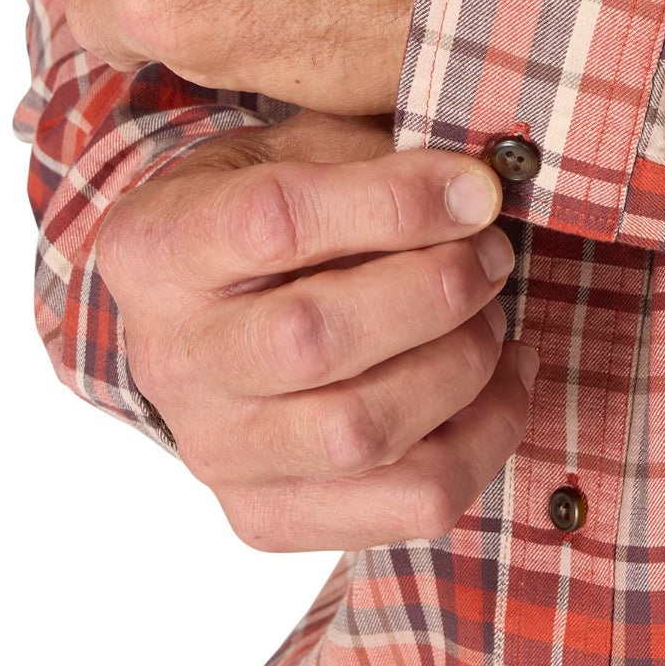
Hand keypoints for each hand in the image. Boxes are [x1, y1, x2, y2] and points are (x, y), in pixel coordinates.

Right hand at [96, 110, 535, 551]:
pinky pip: (410, 501)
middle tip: (493, 253)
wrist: (213, 312)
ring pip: (361, 432)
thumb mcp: (306, 149)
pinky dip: (486, 434)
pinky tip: (503, 373)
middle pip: (312, 340)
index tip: (479, 190)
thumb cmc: (279, 212)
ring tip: (490, 313)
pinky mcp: (272, 516)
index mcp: (161, 247)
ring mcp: (217, 453)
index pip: (273, 222)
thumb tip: (484, 188)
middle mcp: (174, 361)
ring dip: (463, 364)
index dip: (395, 204)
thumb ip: (382, 157)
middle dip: (438, 289)